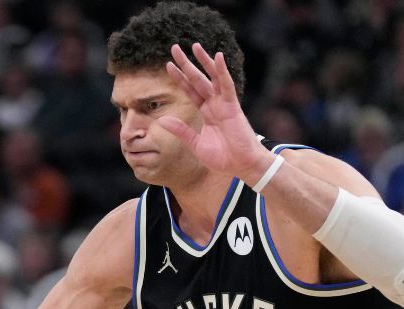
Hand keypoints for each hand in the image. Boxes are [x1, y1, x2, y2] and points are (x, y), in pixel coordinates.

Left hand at [156, 43, 271, 181]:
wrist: (242, 166)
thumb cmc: (223, 157)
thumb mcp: (195, 144)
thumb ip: (180, 131)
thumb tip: (161, 120)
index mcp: (206, 112)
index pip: (190, 90)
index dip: (180, 78)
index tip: (169, 65)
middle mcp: (214, 104)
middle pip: (197, 79)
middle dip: (186, 64)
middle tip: (175, 47)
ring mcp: (224, 103)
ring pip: (211, 77)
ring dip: (203, 61)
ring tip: (194, 46)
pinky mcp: (233, 106)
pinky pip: (227, 85)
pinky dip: (222, 71)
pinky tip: (218, 56)